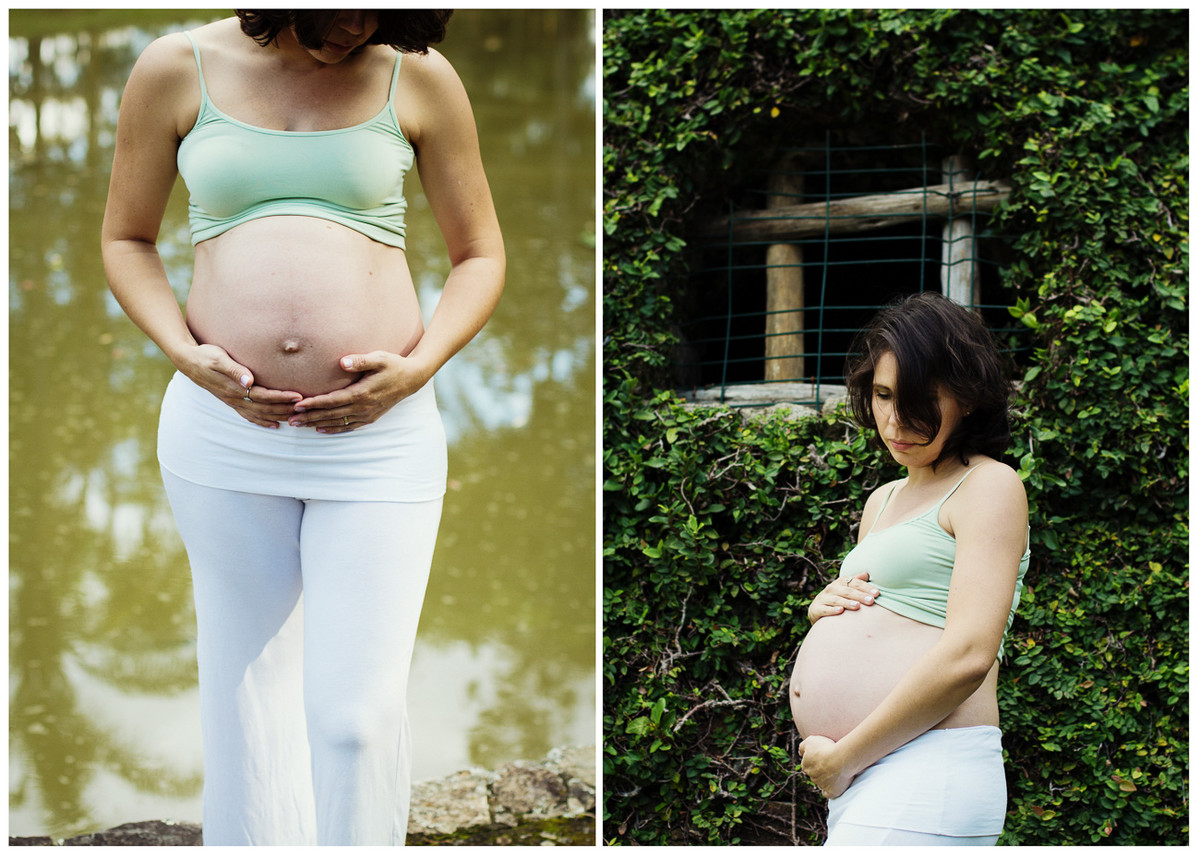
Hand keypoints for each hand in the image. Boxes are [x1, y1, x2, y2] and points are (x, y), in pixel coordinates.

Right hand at [180, 343, 300, 428]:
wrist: (188, 361)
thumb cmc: (206, 355)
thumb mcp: (218, 359)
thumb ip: (234, 370)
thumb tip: (249, 380)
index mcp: (235, 388)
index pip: (263, 396)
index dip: (281, 397)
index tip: (298, 396)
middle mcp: (235, 398)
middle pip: (265, 408)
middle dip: (286, 409)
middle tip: (305, 408)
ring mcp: (233, 402)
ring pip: (260, 414)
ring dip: (279, 416)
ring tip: (296, 417)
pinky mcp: (232, 401)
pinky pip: (249, 416)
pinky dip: (263, 422)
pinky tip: (275, 425)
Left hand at [288, 351, 432, 433]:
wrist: (412, 379)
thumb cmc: (394, 365)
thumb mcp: (379, 358)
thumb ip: (360, 360)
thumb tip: (342, 362)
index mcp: (362, 393)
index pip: (332, 400)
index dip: (314, 403)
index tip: (297, 405)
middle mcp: (363, 407)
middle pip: (331, 414)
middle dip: (309, 417)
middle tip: (289, 420)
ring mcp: (367, 414)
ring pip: (337, 422)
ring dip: (317, 424)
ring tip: (298, 426)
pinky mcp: (370, 417)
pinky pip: (348, 427)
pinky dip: (334, 429)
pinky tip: (321, 430)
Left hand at [797, 734, 855, 798]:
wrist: (840, 759)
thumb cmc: (826, 748)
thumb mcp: (810, 741)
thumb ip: (803, 747)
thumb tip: (800, 753)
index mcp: (805, 765)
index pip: (808, 764)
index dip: (816, 760)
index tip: (824, 756)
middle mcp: (812, 776)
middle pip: (814, 774)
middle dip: (821, 770)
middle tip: (832, 762)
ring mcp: (821, 785)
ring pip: (822, 783)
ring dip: (827, 779)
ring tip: (837, 770)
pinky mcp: (831, 792)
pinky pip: (828, 794)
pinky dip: (830, 791)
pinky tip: (833, 786)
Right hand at [807, 571, 878, 623]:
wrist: (817, 610)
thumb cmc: (837, 598)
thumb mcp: (845, 589)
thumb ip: (856, 581)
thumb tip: (867, 573)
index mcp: (840, 582)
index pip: (854, 583)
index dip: (866, 587)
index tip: (877, 593)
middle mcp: (831, 588)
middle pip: (847, 591)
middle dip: (860, 595)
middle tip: (871, 601)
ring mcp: (823, 598)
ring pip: (836, 600)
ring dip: (847, 602)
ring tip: (857, 606)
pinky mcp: (817, 608)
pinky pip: (825, 609)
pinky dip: (832, 610)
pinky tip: (841, 611)